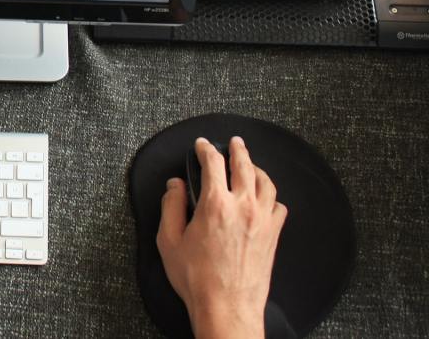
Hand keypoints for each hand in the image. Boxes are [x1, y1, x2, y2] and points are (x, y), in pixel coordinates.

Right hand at [156, 137, 287, 338]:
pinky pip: (279, 206)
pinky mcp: (273, 236)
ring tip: (251, 164)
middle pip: (245, 165)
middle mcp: (243, 206)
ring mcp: (263, 220)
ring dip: (257, 168)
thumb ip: (171, 206)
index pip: (213, 163)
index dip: (206, 149)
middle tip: (234, 142)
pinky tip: (265, 198)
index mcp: (215, 204)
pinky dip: (271, 196)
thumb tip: (174, 185)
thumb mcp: (169, 241)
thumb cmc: (197, 278)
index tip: (202, 145)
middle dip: (237, 149)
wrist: (227, 307)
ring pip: (266, 182)